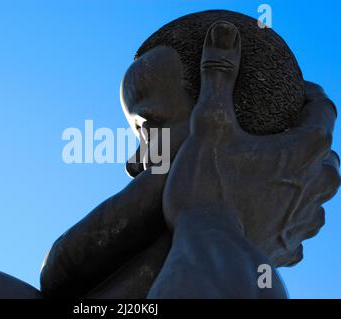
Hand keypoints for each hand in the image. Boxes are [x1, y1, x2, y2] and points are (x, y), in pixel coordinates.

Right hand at [163, 21, 339, 265]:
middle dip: (308, 138)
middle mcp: (315, 184)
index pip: (323, 110)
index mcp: (304, 149)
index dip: (311, 96)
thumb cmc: (209, 187)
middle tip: (283, 132)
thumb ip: (220, 77)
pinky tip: (272, 215)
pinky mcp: (288, 244)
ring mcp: (304, 218)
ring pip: (319, 192)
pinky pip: (300, 227)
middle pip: (326, 152)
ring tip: (280, 173)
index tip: (298, 92)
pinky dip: (290, 215)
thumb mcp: (210, 125)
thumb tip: (224, 32)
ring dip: (304, 178)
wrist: (208, 248)